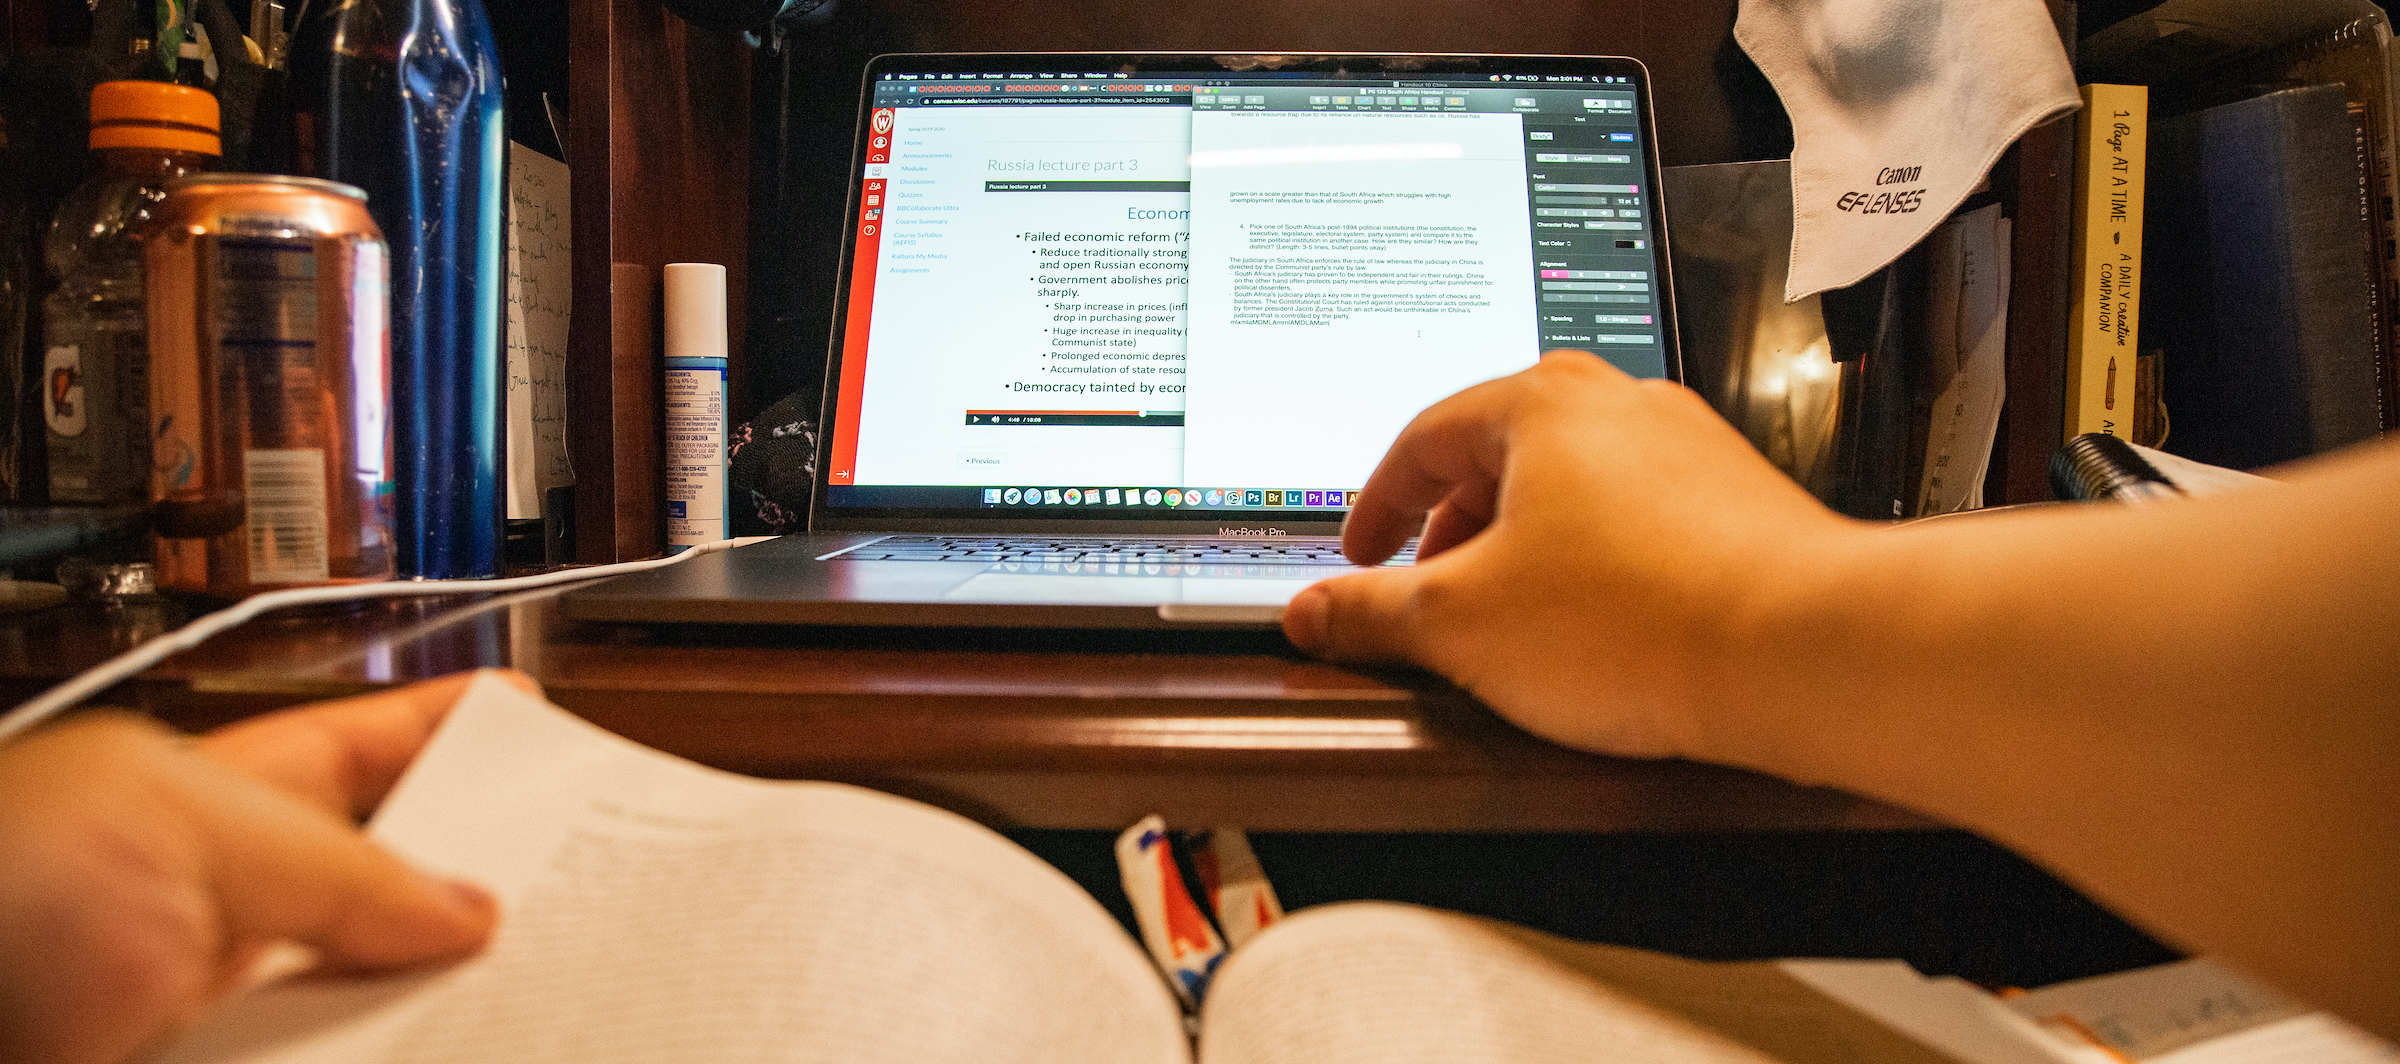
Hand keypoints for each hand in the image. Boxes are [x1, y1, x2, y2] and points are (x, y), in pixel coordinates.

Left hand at [0, 670, 535, 1063]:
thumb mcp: (182, 830)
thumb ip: (337, 866)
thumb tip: (462, 909)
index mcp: (203, 798)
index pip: (354, 751)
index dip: (444, 731)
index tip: (531, 721)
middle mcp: (213, 902)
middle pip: (382, 892)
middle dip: (472, 891)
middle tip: (571, 894)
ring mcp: (214, 1005)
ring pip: (366, 1002)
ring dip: (437, 1004)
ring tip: (524, 997)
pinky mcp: (219, 1063)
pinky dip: (392, 1060)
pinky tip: (440, 1054)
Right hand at [1284, 351, 1853, 759]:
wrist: (1803, 653)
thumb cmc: (1647, 622)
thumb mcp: (1461, 626)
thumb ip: (1370, 614)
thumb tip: (1314, 611)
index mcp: (1542, 405)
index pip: (1423, 438)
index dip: (1375, 507)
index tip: (1360, 555)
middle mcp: (1621, 407)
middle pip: (1501, 453)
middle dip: (1452, 529)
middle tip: (1427, 593)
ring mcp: (1688, 450)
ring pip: (1573, 486)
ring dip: (1525, 547)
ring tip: (1512, 620)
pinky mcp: (1736, 504)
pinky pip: (1636, 520)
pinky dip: (1594, 564)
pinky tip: (1596, 630)